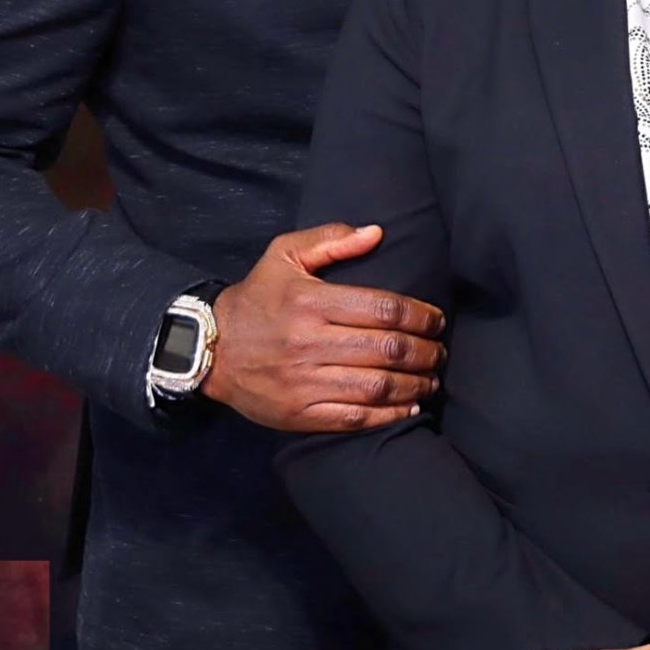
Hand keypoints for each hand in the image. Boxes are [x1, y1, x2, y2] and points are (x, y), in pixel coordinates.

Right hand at [201, 223, 445, 431]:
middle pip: (387, 349)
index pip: (383, 308)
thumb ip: (330, 239)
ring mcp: (304, 381)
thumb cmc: (256, 298)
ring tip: (431, 378)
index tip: (437, 319)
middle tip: (441, 351)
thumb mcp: (284, 255)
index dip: (420, 316)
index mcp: (312, 302)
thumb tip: (376, 232)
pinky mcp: (299, 413)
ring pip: (377, 386)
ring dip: (415, 384)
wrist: (208, 349)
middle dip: (425, 351)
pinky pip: (354, 417)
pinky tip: (408, 408)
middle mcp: (310, 342)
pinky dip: (388, 415)